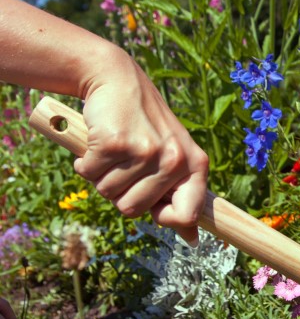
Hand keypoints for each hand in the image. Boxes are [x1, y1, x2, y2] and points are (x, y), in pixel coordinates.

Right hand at [74, 52, 208, 244]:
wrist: (116, 78)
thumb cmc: (144, 124)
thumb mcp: (172, 154)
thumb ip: (179, 193)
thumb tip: (192, 239)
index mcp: (195, 164)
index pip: (186, 215)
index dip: (164, 217)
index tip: (154, 207)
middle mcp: (174, 159)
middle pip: (133, 210)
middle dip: (121, 192)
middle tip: (126, 163)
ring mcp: (145, 151)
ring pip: (108, 194)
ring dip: (102, 176)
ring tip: (114, 149)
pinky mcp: (115, 144)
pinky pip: (88, 174)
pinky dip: (85, 162)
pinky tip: (97, 141)